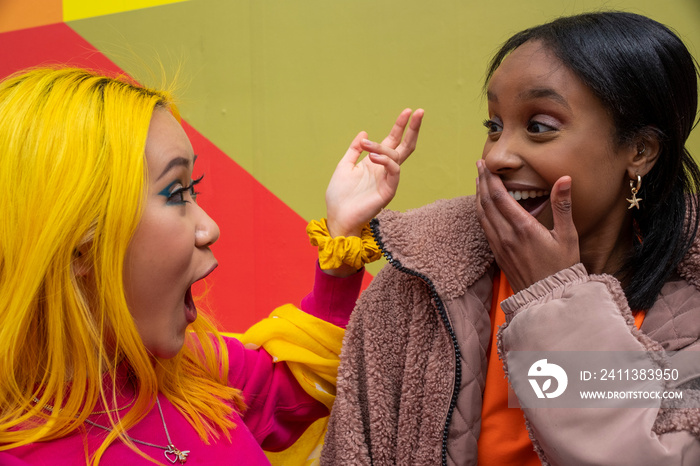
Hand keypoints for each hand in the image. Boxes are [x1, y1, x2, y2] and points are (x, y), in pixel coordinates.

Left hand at [325, 108, 423, 237]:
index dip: (400, 126)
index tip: (407, 111)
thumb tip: (364, 132)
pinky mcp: (388, 191)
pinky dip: (386, 161)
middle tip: (418, 112)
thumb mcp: (344, 166)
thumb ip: (354, 150)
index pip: (392, 141)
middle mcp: (384, 170)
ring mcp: (388, 180)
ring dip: (382, 147)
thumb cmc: (339, 195)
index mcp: (375, 163)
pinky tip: (373, 156)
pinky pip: (394, 172)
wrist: (337, 217)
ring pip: (396, 157)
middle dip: (412, 129)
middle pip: (404, 147)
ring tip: (367, 146)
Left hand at [475, 160, 579, 291]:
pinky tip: (483, 206)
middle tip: (479, 166)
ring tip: (479, 181)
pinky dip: (481, 212)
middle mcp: (506, 235)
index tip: (486, 165)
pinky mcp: (497, 254)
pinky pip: (484, 228)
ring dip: (479, 196)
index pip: (500, 197)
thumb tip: (564, 179)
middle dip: (482, 182)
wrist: (548, 297)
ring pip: (482, 215)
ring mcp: (499, 245)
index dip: (491, 179)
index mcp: (523, 228)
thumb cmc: (562, 267)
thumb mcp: (568, 236)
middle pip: (487, 203)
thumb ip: (562, 206)